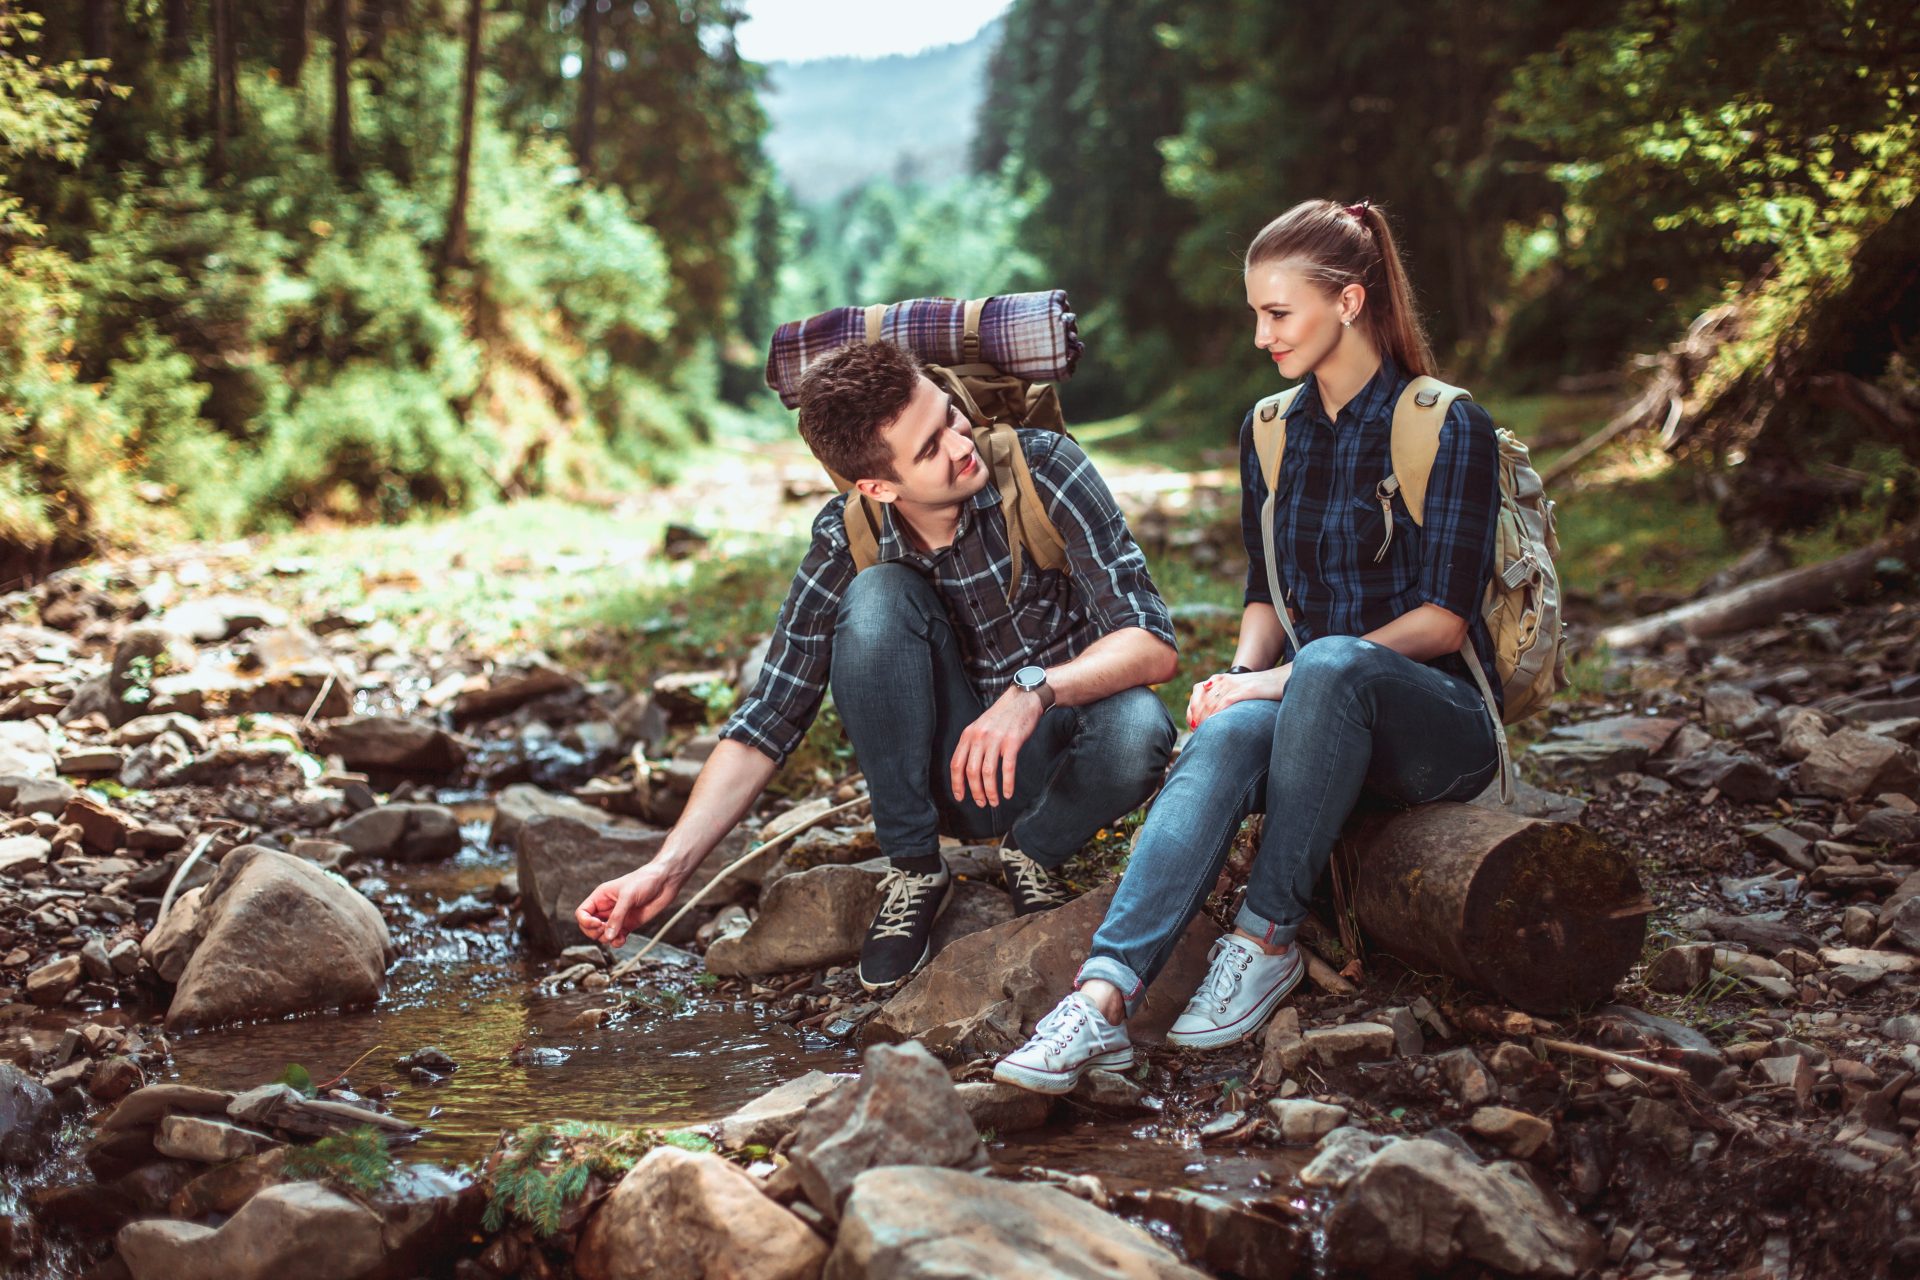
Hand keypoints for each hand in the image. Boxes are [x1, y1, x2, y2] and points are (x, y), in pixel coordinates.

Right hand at [574, 858, 688, 947]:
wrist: (665, 882)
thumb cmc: (645, 881)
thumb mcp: (628, 896)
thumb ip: (617, 917)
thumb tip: (608, 936)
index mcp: (600, 897)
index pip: (582, 913)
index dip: (586, 921)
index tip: (599, 924)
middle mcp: (606, 908)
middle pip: (589, 927)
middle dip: (595, 932)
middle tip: (607, 930)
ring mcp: (617, 918)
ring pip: (602, 935)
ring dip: (607, 939)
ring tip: (619, 935)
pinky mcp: (628, 925)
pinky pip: (616, 938)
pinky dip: (616, 942)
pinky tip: (623, 939)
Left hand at [950, 687, 1044, 807]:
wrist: (1023, 700)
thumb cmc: (1002, 716)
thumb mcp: (980, 727)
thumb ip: (973, 745)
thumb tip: (967, 772)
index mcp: (968, 734)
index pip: (956, 764)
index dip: (957, 784)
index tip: (960, 797)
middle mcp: (979, 737)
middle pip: (971, 772)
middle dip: (975, 792)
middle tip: (981, 803)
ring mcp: (996, 739)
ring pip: (987, 773)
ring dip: (990, 791)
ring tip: (993, 802)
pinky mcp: (1012, 741)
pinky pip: (1007, 768)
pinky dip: (1006, 784)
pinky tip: (1007, 793)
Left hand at [1187, 665, 1289, 729]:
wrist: (1282, 679)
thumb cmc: (1262, 689)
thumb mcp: (1239, 690)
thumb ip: (1224, 698)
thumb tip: (1212, 715)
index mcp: (1221, 679)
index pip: (1197, 692)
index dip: (1191, 709)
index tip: (1191, 724)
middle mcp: (1225, 680)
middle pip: (1201, 699)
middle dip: (1196, 717)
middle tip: (1194, 731)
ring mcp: (1235, 684)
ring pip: (1211, 702)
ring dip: (1203, 719)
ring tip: (1201, 732)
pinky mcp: (1246, 690)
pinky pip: (1226, 702)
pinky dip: (1217, 714)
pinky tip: (1213, 724)